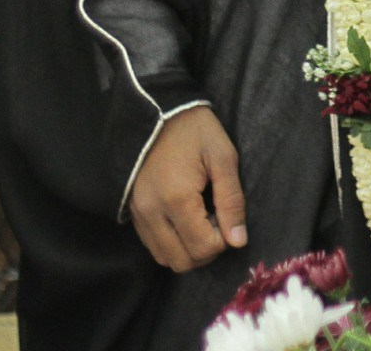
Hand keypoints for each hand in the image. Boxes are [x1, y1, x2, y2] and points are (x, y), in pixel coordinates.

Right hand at [129, 109, 246, 272]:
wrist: (159, 110)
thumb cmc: (196, 131)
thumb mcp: (223, 158)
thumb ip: (232, 201)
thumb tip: (238, 241)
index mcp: (176, 198)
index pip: (203, 248)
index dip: (223, 240)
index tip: (225, 214)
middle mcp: (152, 212)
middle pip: (182, 261)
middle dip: (206, 250)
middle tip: (215, 220)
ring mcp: (138, 214)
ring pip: (164, 258)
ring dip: (188, 249)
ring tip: (200, 219)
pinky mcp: (133, 212)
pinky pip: (152, 245)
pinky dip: (172, 243)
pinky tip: (184, 220)